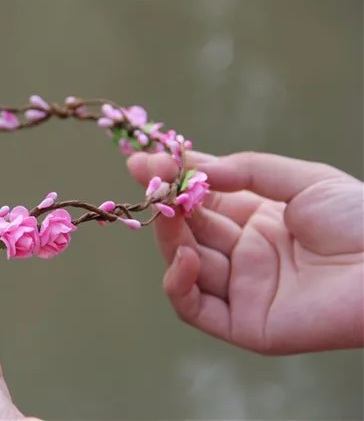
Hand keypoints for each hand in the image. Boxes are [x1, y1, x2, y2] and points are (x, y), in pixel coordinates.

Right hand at [128, 150, 363, 354]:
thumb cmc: (359, 220)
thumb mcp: (301, 180)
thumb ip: (245, 171)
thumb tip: (193, 165)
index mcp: (257, 220)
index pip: (202, 200)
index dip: (173, 181)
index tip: (143, 162)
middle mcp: (245, 253)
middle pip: (189, 231)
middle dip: (166, 205)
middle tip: (149, 182)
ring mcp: (243, 289)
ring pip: (186, 265)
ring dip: (170, 238)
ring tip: (167, 213)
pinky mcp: (245, 323)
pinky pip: (196, 308)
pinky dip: (180, 284)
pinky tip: (185, 255)